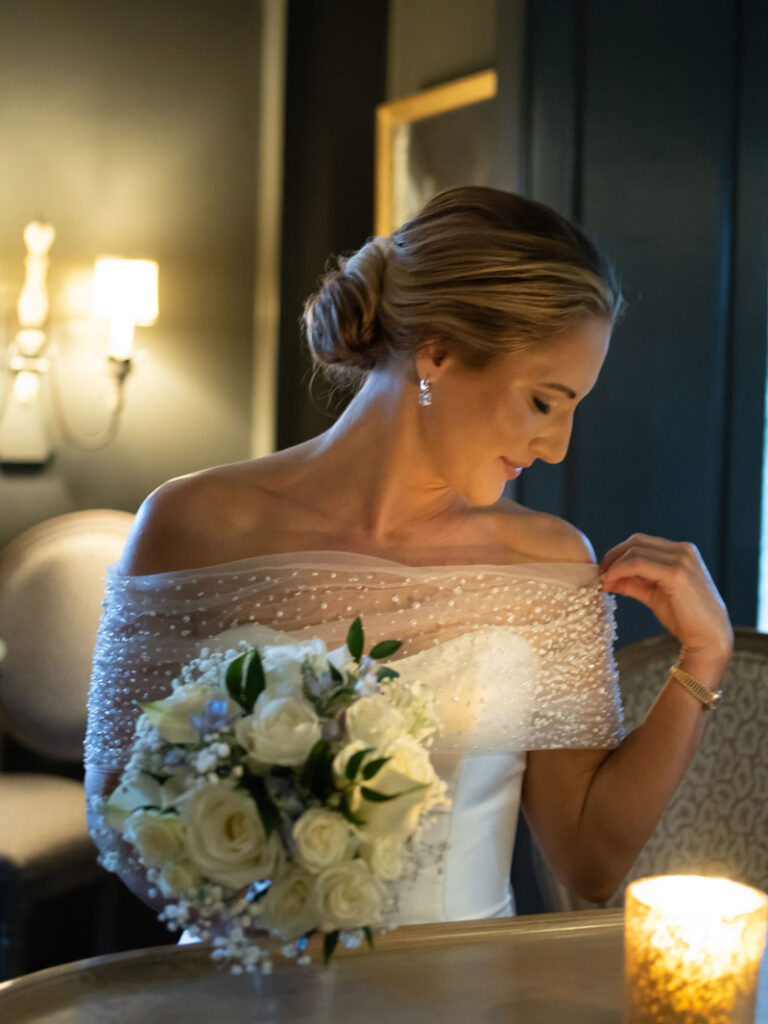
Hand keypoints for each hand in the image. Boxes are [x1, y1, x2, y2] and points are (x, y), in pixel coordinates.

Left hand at [599, 533, 732, 670]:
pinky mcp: (676, 573)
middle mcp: (683, 550)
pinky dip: (619, 571)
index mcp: (681, 552)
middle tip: (599, 575)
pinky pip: (638, 564)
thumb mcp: (653, 595)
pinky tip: (610, 584)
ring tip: (603, 582)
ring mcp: (681, 559)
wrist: (708, 637)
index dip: (618, 554)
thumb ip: (633, 583)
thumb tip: (607, 579)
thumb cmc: (684, 618)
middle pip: (636, 542)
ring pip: (635, 551)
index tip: (603, 571)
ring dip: (613, 565)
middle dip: (613, 557)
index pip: (641, 542)